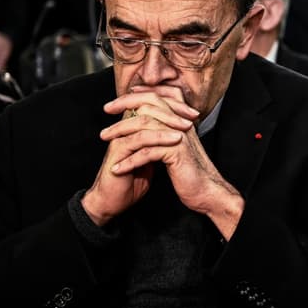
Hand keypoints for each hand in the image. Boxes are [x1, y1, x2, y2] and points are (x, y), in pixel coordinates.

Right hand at [81, 86, 197, 225]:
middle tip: (193, 114)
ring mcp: (120, 138)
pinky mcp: (118, 150)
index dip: (173, 106)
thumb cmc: (131, 182)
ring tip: (187, 127)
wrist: (113, 201)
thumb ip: (160, 145)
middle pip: (148, 106)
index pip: (152, 106)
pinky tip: (176, 140)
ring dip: (168, 121)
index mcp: (132, 127)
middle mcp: (124, 129)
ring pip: (145, 120)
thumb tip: (179, 134)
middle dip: (173, 109)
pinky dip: (160, 137)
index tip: (194, 112)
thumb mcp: (153, 159)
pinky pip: (140, 138)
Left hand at [98, 86, 243, 239]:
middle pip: (149, 104)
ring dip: (121, 131)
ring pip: (144, 125)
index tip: (115, 102)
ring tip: (104, 139)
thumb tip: (143, 122)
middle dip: (124, 106)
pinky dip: (129, 160)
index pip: (156, 98)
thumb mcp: (174, 147)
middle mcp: (181, 124)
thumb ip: (163, 132)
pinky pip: (147, 152)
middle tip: (106, 111)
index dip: (134, 97)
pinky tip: (117, 168)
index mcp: (180, 120)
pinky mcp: (176, 153)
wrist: (207, 191)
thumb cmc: (190, 172)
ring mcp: (179, 137)